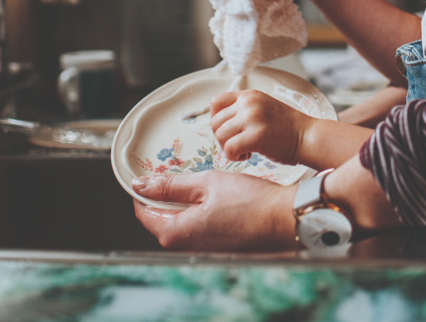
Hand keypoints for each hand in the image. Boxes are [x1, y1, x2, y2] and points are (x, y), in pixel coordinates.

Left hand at [132, 172, 297, 250]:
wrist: (284, 219)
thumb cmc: (250, 201)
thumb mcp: (206, 182)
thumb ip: (171, 184)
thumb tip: (141, 184)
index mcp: (177, 232)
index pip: (144, 212)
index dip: (144, 191)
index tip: (150, 174)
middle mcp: (186, 247)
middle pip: (160, 219)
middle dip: (163, 197)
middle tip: (177, 174)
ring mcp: (202, 250)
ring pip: (179, 224)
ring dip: (182, 204)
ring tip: (199, 184)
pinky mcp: (217, 248)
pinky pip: (196, 230)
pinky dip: (198, 213)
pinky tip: (214, 199)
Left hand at [210, 90, 312, 164]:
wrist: (308, 136)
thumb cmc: (287, 128)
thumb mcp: (263, 108)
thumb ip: (243, 111)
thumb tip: (220, 124)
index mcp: (249, 95)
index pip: (215, 102)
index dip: (216, 119)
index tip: (227, 130)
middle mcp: (249, 103)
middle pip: (215, 122)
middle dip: (222, 138)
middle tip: (238, 144)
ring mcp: (252, 118)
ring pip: (220, 136)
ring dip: (229, 148)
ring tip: (245, 150)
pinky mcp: (256, 136)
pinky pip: (229, 149)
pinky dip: (234, 157)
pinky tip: (248, 156)